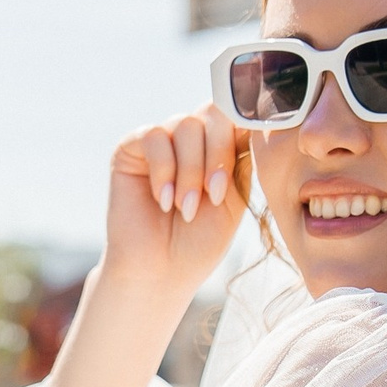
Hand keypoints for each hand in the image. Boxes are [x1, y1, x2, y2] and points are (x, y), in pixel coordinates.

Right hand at [102, 103, 249, 295]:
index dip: (244, 133)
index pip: (237, 116)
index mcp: (221, 146)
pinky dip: (164, 169)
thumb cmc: (199, 242)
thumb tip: (255, 122)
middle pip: (214, 113)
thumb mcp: (235, 199)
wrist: (160, 272)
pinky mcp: (131, 149)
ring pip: (186, 125)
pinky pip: (154, 136)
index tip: (246, 167)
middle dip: (218, 155)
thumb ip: (243, 159)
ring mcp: (162, 141)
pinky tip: (163, 199)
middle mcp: (191, 138)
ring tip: (185, 208)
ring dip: (190, 170)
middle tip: (213, 196)